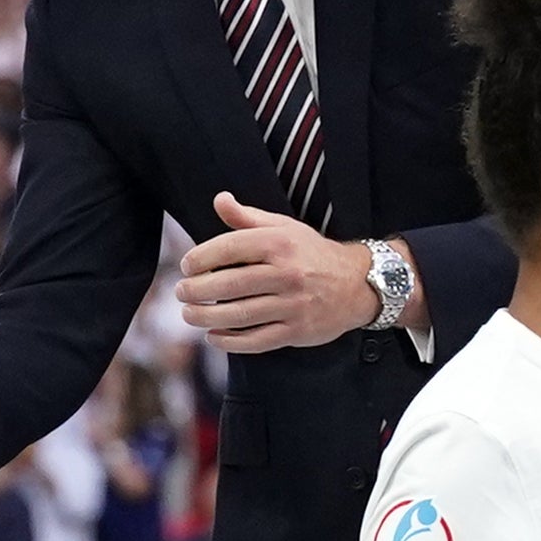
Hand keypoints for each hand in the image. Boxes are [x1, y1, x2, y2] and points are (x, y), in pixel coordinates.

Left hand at [176, 192, 375, 353]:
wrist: (359, 284)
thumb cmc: (311, 254)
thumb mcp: (285, 228)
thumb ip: (248, 218)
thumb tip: (219, 199)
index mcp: (281, 243)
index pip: (230, 248)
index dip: (201, 257)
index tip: (186, 266)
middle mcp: (288, 273)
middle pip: (230, 284)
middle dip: (197, 289)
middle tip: (180, 292)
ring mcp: (293, 305)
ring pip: (240, 314)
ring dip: (206, 316)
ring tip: (188, 314)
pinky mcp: (298, 331)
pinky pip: (256, 340)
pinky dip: (230, 341)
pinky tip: (213, 336)